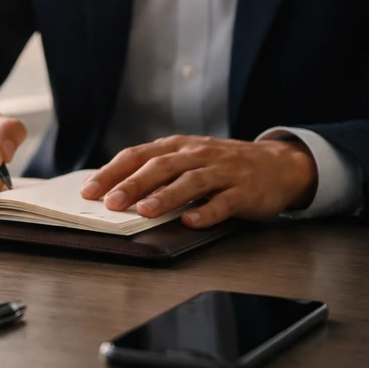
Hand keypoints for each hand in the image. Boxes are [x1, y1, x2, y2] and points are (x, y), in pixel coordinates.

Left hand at [79, 135, 317, 227]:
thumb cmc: (221, 166)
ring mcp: (223, 171)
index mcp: (177, 146)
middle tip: (111, 203)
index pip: (137, 155)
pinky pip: (224, 202)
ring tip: (146, 211)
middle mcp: (198, 154)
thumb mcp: (187, 159)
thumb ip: (156, 171)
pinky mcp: (246, 191)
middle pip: (161, 166)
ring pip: (191, 181)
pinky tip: (191, 221)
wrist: (279, 164)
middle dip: (133, 184)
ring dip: (166, 196)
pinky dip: (207, 212)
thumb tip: (112, 190)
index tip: (89, 190)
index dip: (112, 172)